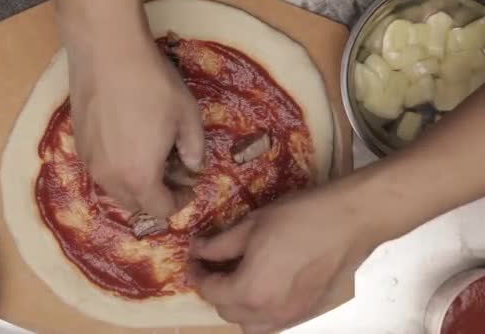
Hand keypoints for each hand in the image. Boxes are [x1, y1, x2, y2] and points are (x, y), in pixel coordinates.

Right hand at [67, 38, 203, 217]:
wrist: (107, 53)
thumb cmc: (153, 85)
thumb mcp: (187, 116)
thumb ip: (195, 149)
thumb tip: (193, 167)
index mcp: (140, 177)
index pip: (160, 209)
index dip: (179, 202)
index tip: (189, 185)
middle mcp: (110, 178)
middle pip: (134, 204)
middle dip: (156, 195)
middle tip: (172, 171)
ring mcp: (89, 161)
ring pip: (114, 188)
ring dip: (134, 182)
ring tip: (149, 155)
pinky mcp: (78, 144)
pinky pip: (101, 168)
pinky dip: (117, 167)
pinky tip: (127, 140)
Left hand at [190, 185, 379, 333]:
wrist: (349, 221)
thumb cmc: (297, 218)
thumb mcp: (250, 225)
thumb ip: (218, 245)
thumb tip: (196, 251)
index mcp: (249, 291)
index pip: (210, 292)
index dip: (197, 275)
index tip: (193, 259)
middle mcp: (268, 313)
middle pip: (227, 312)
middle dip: (215, 291)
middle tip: (214, 267)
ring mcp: (291, 317)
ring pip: (250, 324)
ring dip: (237, 307)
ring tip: (238, 281)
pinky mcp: (308, 313)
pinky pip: (273, 323)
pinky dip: (260, 312)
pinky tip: (265, 288)